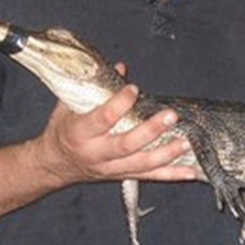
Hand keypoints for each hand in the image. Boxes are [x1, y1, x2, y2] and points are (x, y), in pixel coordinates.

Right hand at [30, 74, 197, 187]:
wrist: (54, 163)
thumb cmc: (63, 130)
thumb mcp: (69, 105)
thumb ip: (95, 87)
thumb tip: (120, 67)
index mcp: (81, 133)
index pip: (102, 118)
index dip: (119, 103)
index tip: (134, 89)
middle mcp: (97, 153)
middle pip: (126, 144)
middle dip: (151, 130)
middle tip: (171, 116)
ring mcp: (111, 168)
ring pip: (141, 163)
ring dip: (167, 153)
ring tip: (187, 142)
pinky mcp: (123, 176)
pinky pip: (150, 177)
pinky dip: (172, 175)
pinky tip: (190, 171)